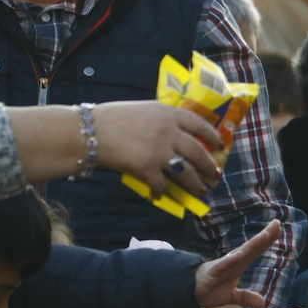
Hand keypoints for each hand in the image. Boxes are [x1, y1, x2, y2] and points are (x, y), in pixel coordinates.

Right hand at [92, 101, 222, 198]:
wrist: (86, 132)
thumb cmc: (109, 119)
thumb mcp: (140, 110)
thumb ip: (160, 120)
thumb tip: (175, 136)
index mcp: (166, 113)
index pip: (199, 123)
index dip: (213, 135)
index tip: (221, 145)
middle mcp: (167, 131)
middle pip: (198, 152)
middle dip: (209, 167)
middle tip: (216, 176)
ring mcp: (158, 150)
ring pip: (186, 173)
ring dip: (196, 185)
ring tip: (201, 192)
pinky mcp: (146, 168)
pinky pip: (161, 185)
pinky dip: (161, 193)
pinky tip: (160, 197)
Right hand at [195, 221, 282, 307]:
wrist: (187, 292)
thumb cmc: (209, 289)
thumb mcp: (230, 296)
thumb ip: (245, 297)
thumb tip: (262, 302)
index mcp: (238, 265)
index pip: (255, 251)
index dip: (267, 240)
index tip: (279, 227)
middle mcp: (232, 262)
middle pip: (251, 248)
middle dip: (264, 236)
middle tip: (277, 224)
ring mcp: (222, 266)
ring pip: (239, 254)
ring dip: (252, 245)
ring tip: (264, 236)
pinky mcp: (212, 273)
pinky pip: (222, 266)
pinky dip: (229, 260)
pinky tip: (238, 255)